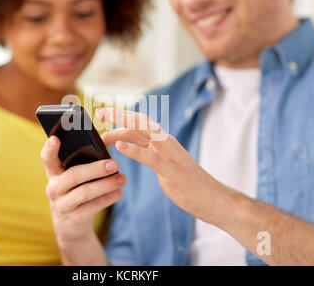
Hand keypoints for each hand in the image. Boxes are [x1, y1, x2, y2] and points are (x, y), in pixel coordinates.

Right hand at [41, 136, 125, 245]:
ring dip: (106, 185)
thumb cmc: (76, 190)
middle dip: (95, 169)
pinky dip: (108, 198)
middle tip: (114, 164)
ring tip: (122, 179)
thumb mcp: (74, 177)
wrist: (70, 225)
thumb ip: (85, 160)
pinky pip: (93, 206)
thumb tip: (110, 142)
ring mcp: (62, 205)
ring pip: (84, 193)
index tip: (55, 139)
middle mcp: (54, 188)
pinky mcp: (74, 219)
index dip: (50, 149)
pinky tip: (119, 192)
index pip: (47, 158)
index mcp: (53, 172)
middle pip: (73, 175)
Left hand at [98, 108, 228, 224]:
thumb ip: (151, 153)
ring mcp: (171, 155)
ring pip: (145, 134)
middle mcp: (168, 143)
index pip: (142, 122)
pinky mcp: (173, 171)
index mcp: (165, 142)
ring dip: (123, 128)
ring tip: (105, 127)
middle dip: (119, 115)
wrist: (213, 199)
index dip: (123, 115)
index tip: (104, 114)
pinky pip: (151, 157)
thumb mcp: (166, 164)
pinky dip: (134, 150)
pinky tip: (120, 147)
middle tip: (100, 114)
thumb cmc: (188, 184)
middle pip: (141, 122)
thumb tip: (131, 146)